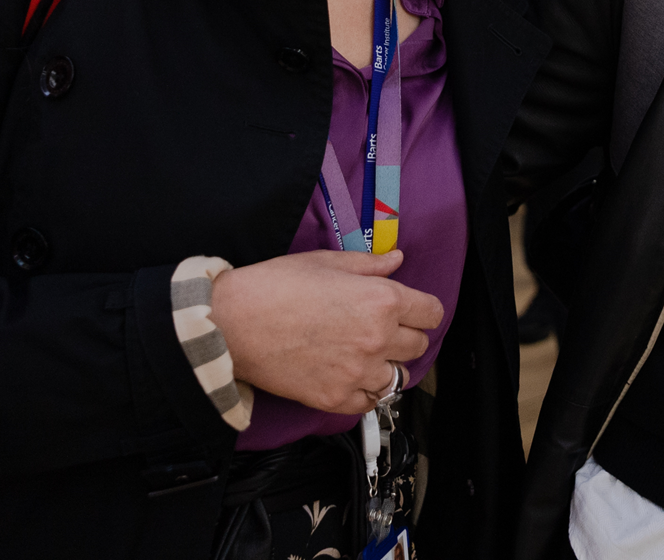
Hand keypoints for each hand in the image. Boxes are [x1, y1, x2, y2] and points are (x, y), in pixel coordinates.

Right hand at [211, 249, 442, 414]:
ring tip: (367, 357)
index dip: (422, 310)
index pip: (432, 313)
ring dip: (388, 367)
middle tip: (384, 331)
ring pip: (398, 378)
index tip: (411, 311)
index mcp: (382, 300)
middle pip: (418, 346)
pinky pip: (369, 404)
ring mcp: (357, 372)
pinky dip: (365, 393)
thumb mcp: (328, 262)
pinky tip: (350, 377)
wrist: (231, 323)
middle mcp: (377, 339)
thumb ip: (370, 265)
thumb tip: (397, 260)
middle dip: (406, 336)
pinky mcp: (334, 398)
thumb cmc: (276, 285)